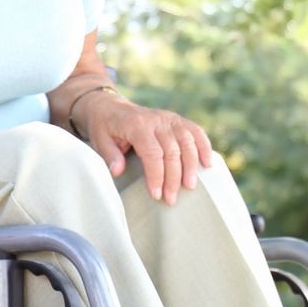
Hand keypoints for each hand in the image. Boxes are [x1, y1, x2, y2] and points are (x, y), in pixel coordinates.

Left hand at [78, 94, 214, 204]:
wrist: (110, 106)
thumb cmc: (104, 127)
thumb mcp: (99, 140)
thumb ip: (110, 155)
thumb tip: (118, 171)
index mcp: (137, 125)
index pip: (152, 152)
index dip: (156, 175)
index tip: (157, 194)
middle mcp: (156, 120)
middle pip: (172, 150)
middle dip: (173, 177)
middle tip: (171, 200)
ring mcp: (169, 118)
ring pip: (187, 141)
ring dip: (191, 165)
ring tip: (190, 187)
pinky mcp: (177, 119)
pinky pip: (195, 131)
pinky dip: (204, 146)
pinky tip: (208, 164)